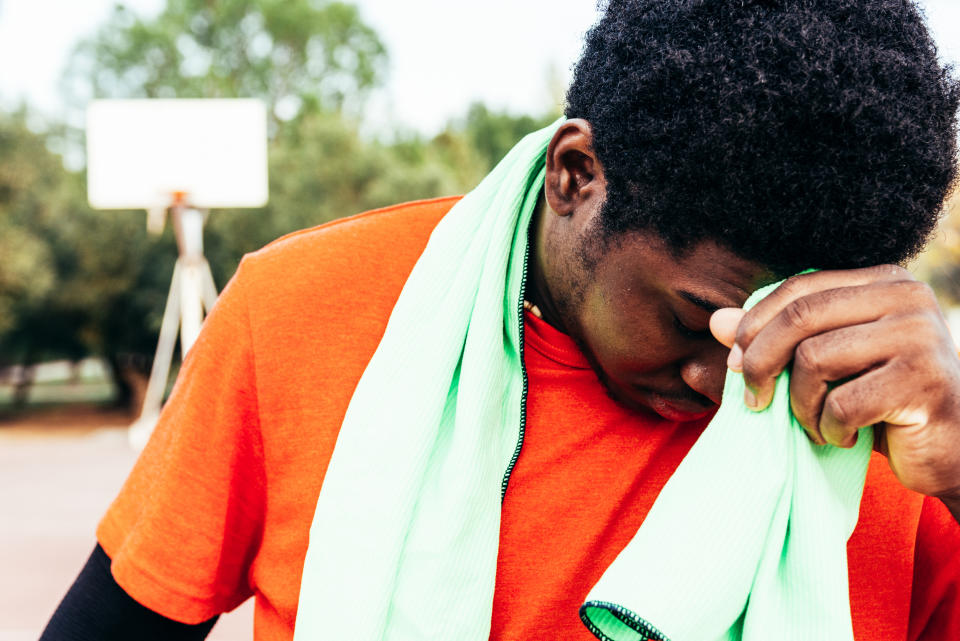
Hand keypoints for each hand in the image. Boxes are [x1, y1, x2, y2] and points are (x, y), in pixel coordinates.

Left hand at [709, 266, 959, 507]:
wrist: (949, 450)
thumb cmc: (878, 403)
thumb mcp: (822, 365)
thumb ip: (772, 337)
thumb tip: (716, 320)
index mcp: (882, 280)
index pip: (798, 288)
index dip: (754, 324)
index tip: (735, 363)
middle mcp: (906, 297)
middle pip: (800, 317)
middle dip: (761, 362)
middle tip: (754, 399)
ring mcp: (921, 336)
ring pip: (815, 359)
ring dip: (800, 404)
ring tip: (815, 423)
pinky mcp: (925, 381)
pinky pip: (843, 403)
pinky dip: (829, 428)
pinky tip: (843, 437)